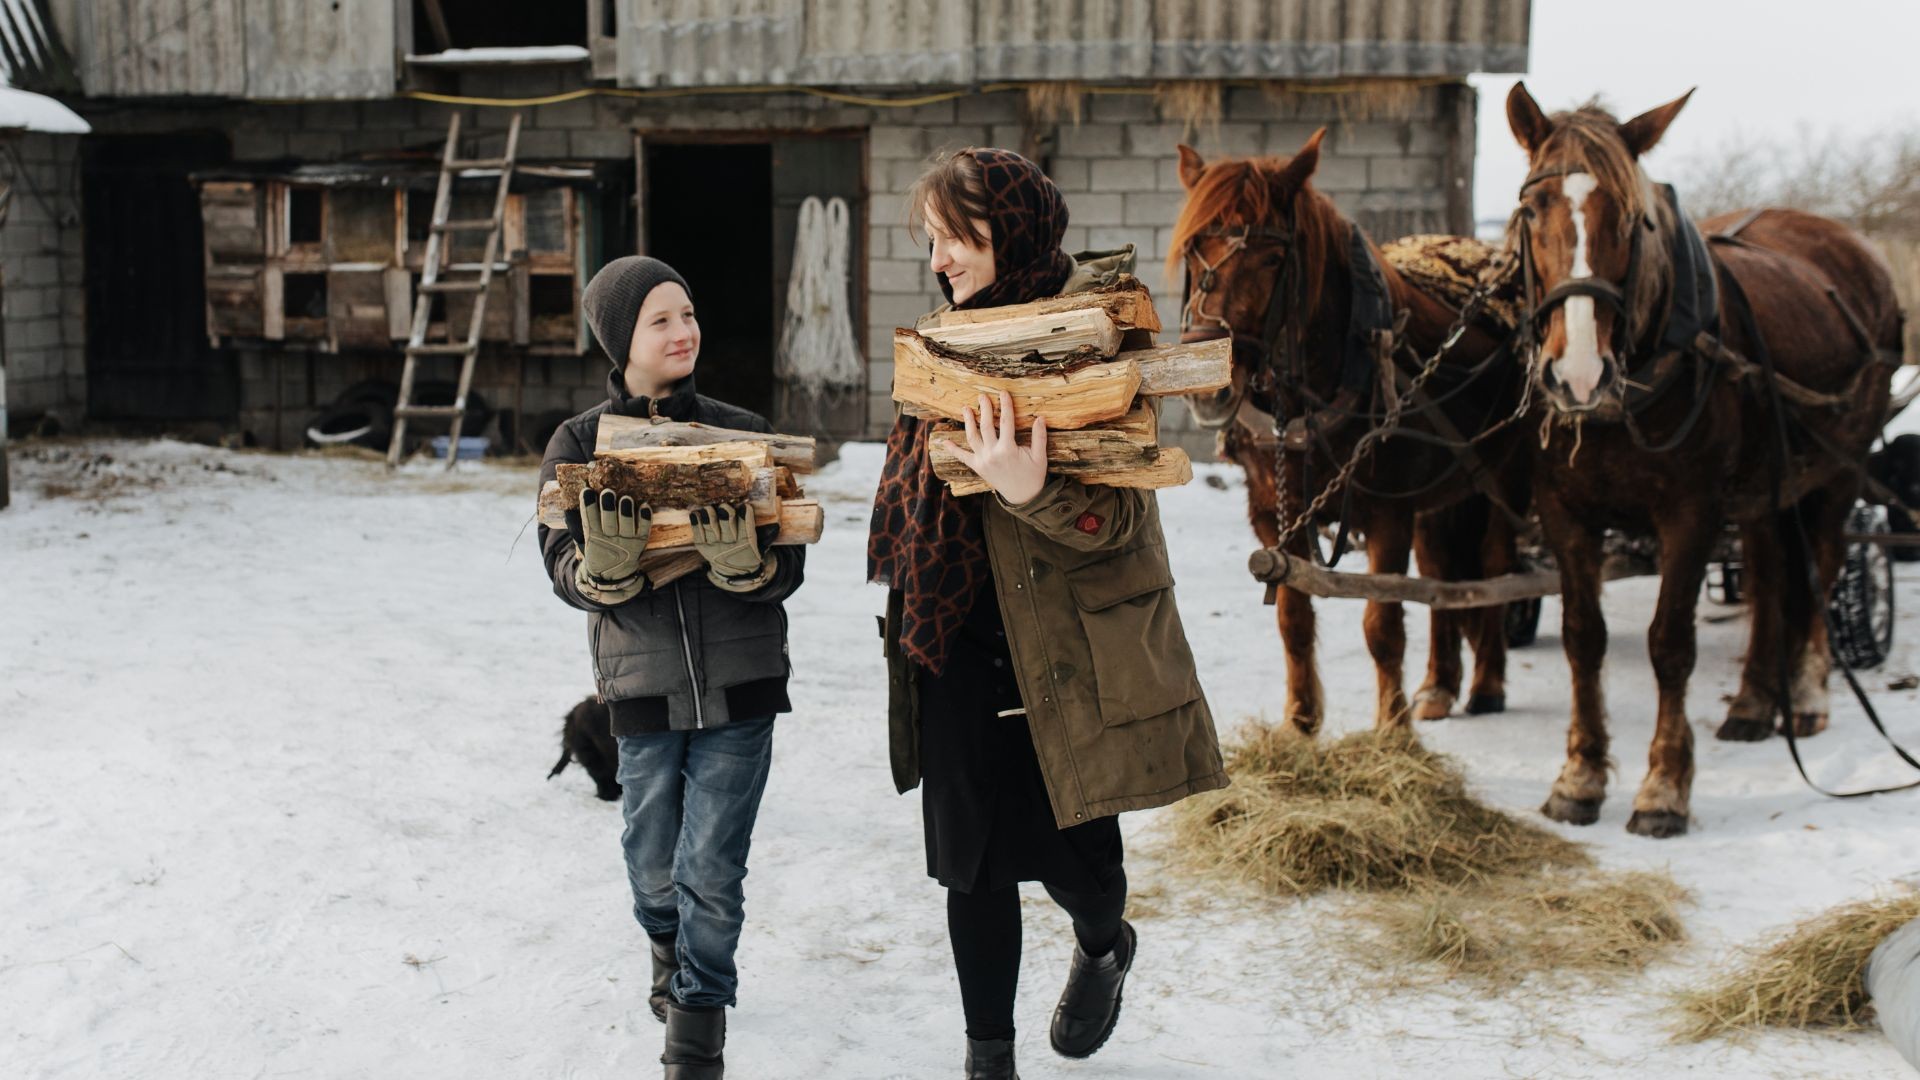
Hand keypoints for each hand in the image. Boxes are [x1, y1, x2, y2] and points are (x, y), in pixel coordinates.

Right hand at [576, 488, 650, 583]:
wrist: (612, 573)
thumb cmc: (599, 548)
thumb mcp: (587, 539)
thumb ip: (586, 521)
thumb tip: (580, 498)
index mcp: (594, 537)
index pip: (589, 519)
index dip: (588, 506)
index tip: (587, 491)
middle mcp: (611, 539)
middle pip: (609, 522)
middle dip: (608, 507)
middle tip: (608, 493)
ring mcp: (626, 541)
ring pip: (627, 525)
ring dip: (626, 511)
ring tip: (626, 498)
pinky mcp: (640, 542)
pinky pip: (644, 530)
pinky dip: (645, 519)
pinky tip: (645, 506)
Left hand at [692, 502, 772, 590]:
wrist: (734, 571)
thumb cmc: (748, 552)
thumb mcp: (761, 547)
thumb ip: (767, 536)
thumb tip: (775, 526)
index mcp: (745, 545)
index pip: (746, 529)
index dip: (744, 517)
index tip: (745, 507)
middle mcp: (728, 546)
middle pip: (727, 529)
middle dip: (726, 516)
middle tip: (726, 505)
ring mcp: (713, 546)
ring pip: (710, 530)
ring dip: (709, 517)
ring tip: (709, 508)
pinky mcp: (702, 546)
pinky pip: (697, 534)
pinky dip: (696, 523)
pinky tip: (696, 513)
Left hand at [939, 390, 1048, 505]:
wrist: (1023, 497)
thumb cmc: (1033, 475)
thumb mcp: (1040, 457)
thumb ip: (1039, 437)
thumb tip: (1040, 418)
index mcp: (1008, 449)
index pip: (1006, 422)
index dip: (1005, 406)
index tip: (1003, 393)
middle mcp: (992, 453)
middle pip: (986, 426)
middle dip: (984, 409)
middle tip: (982, 396)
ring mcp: (983, 461)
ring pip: (972, 437)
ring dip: (968, 422)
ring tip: (965, 408)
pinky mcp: (978, 467)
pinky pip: (963, 457)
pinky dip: (953, 450)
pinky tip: (944, 442)